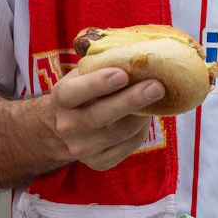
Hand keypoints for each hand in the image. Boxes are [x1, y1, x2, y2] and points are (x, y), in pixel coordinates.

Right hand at [49, 67, 167, 171]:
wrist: (64, 128)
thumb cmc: (81, 92)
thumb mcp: (81, 75)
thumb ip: (101, 66)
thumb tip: (137, 54)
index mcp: (61, 99)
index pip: (75, 92)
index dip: (98, 83)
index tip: (123, 74)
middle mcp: (68, 127)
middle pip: (102, 115)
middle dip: (132, 100)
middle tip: (157, 86)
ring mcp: (83, 149)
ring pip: (122, 131)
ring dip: (143, 113)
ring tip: (156, 96)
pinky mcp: (99, 162)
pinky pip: (129, 145)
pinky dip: (142, 129)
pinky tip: (145, 115)